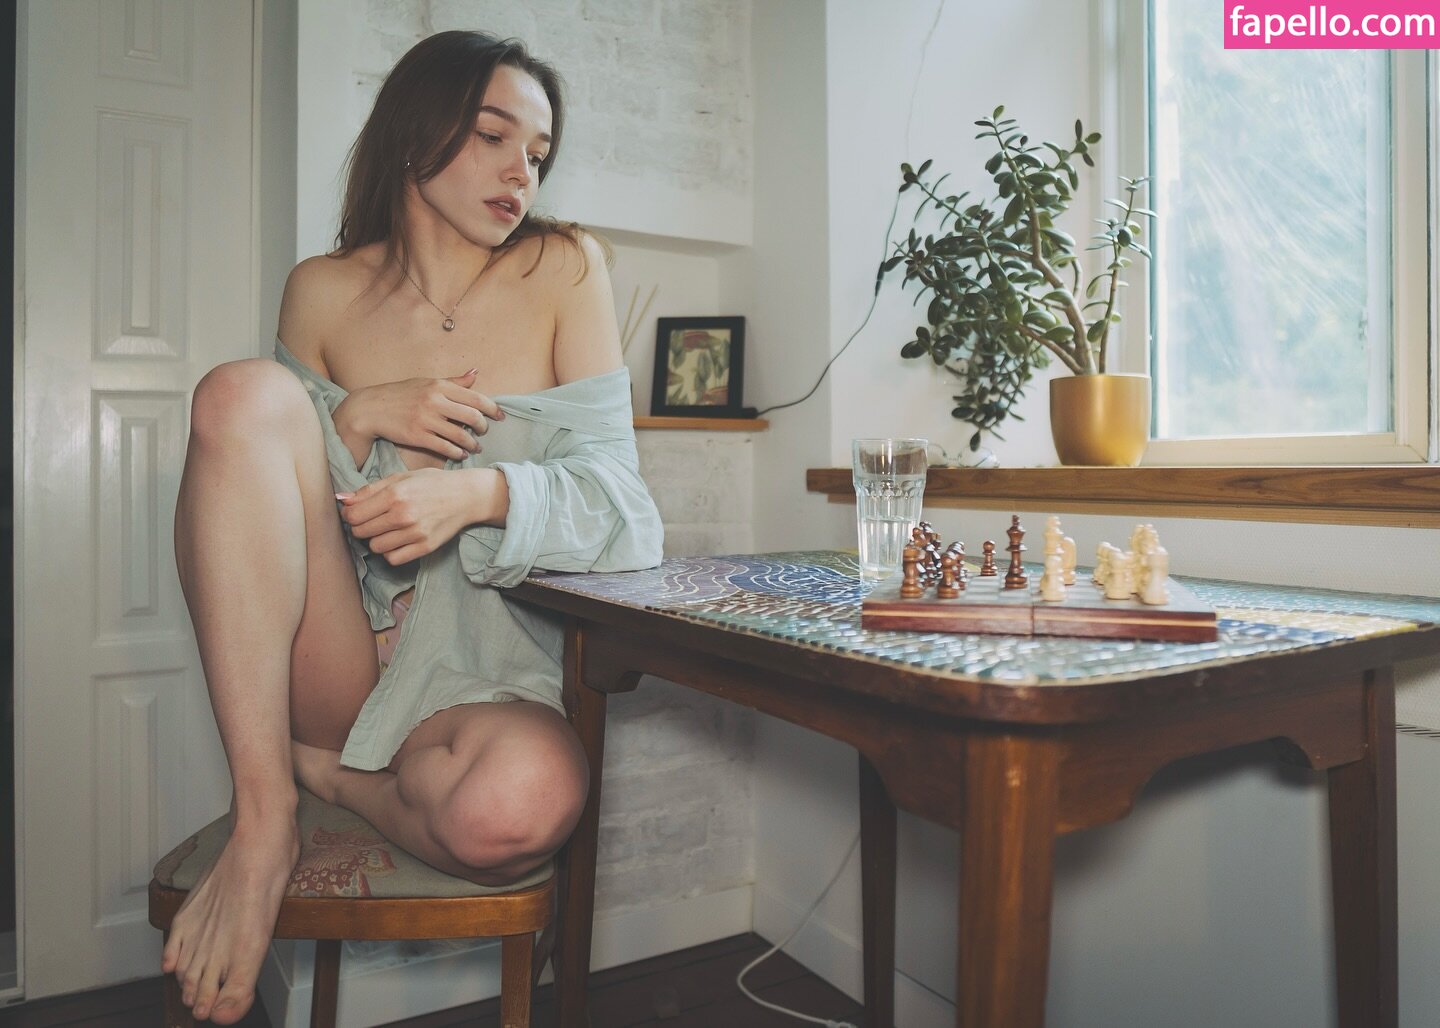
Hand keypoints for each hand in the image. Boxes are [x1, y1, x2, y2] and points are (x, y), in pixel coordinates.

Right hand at [333, 370, 503, 461]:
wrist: (370, 409)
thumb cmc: (401, 394)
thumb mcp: (426, 382)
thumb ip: (453, 381)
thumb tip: (476, 373)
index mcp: (439, 385)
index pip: (475, 397)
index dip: (492, 408)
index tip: (501, 416)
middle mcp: (434, 401)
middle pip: (472, 417)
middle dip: (483, 427)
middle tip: (485, 431)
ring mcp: (426, 419)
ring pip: (461, 435)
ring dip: (472, 443)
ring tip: (475, 446)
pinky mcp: (418, 436)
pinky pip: (446, 447)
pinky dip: (457, 452)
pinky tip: (460, 453)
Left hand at [337, 468, 505, 564]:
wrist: (466, 495)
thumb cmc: (432, 483)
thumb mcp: (401, 478)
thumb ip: (370, 490)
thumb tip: (341, 499)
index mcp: (394, 494)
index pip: (353, 516)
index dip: (349, 515)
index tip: (355, 513)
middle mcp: (403, 515)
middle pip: (361, 532)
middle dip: (362, 527)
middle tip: (373, 520)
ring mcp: (415, 533)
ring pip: (375, 547)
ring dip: (377, 540)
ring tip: (388, 529)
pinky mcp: (425, 547)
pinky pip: (393, 559)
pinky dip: (391, 552)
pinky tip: (398, 540)